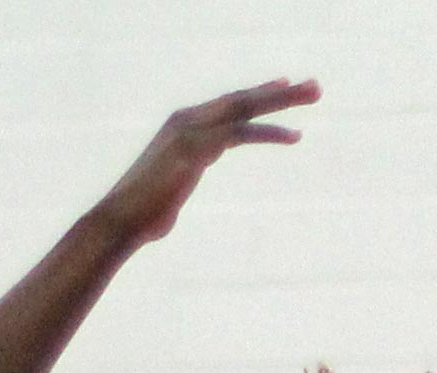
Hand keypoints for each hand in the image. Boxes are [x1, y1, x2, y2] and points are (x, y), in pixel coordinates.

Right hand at [98, 79, 320, 245]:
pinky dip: (268, 132)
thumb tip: (174, 197)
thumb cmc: (143, 215)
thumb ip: (179, 182)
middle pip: (242, 99)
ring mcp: (191, 131)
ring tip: (314, 95)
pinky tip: (294, 136)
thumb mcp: (168, 192)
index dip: (258, 95)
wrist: (121, 221)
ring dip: (283, 102)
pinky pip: (239, 133)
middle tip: (315, 87)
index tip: (285, 88)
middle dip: (280, 92)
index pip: (228, 105)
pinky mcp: (196, 149)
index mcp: (182, 125)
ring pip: (245, 108)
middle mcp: (187, 120)